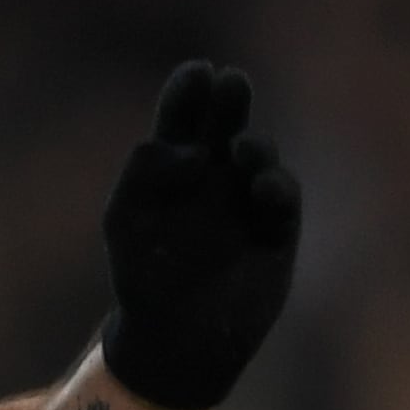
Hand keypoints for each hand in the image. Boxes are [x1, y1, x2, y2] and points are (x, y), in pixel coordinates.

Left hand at [96, 61, 302, 409]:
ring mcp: (245, 197)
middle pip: (225, 121)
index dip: (189, 92)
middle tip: (229, 83)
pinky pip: (282, 196)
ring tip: (240, 147)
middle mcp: (213, 172)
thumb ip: (143, 176)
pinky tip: (261, 187)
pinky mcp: (275, 228)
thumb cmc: (142, 275)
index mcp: (172, 163)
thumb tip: (185, 148)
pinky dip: (275, 186)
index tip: (195, 74)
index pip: (183, 114)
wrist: (175, 336)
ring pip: (259, 153)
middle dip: (229, 100)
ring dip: (254, 144)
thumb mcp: (126, 221)